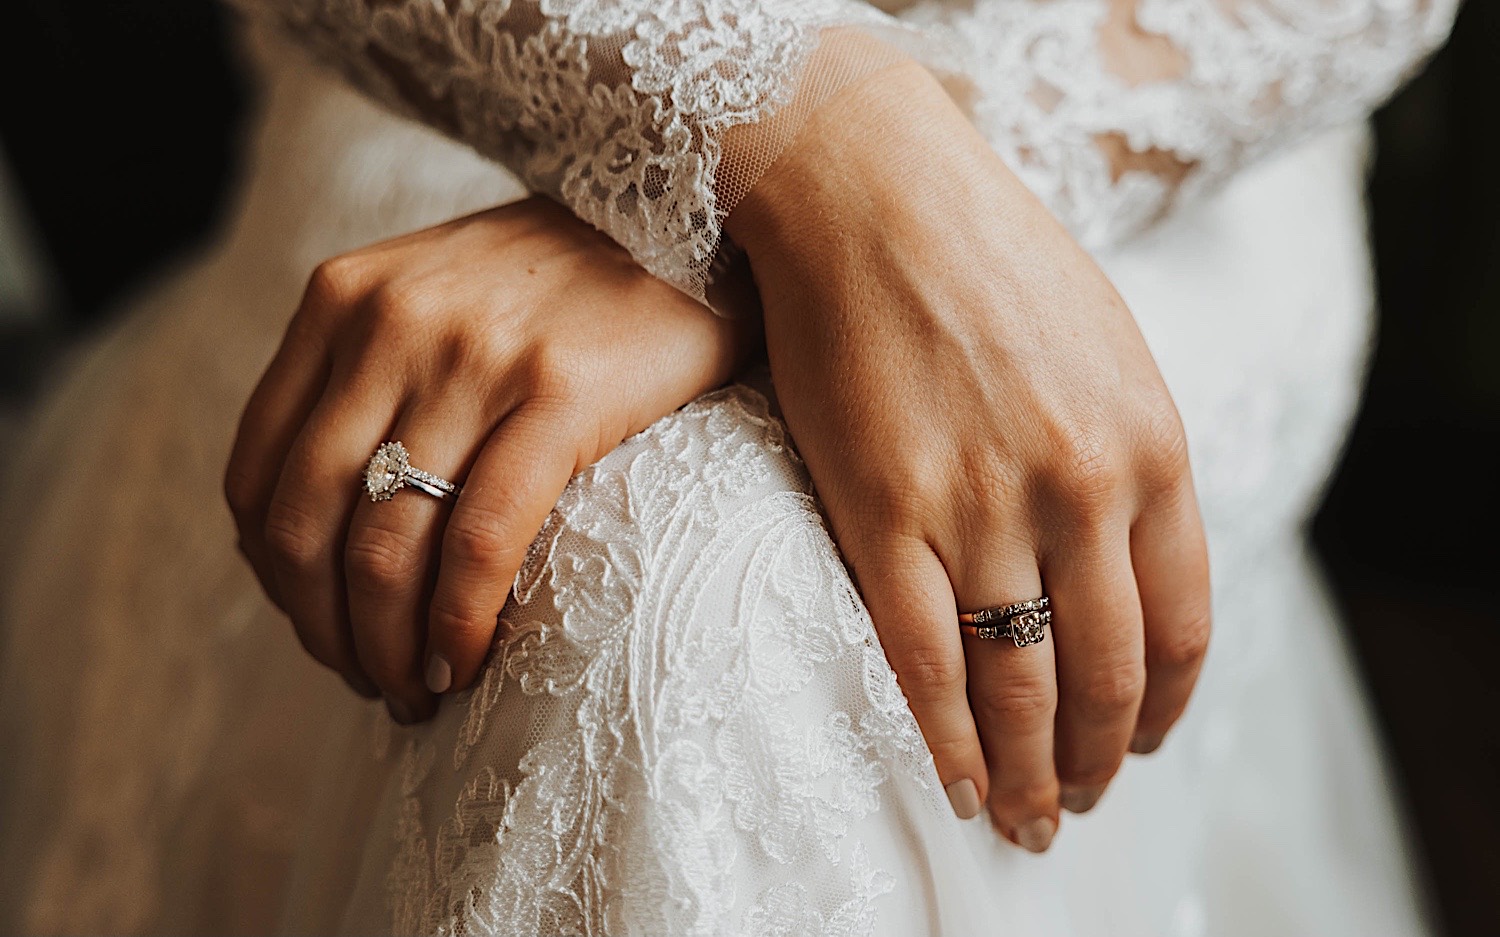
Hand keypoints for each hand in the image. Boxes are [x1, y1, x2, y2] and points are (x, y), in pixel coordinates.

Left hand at [226, 197, 752, 721]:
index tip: (320, 628)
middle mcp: (390, 322)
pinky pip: (480, 539)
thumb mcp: (439, 296)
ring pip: (385, 543)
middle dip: (325, 628)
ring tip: (417, 689)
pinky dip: (458, 620)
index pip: (258, 472)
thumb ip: (372, 374)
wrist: (696, 214)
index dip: (275, 577)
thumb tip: (334, 514)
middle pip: (308, 520)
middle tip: (370, 680)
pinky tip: (467, 662)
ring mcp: (473, 356)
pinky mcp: (558, 393)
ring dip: (387, 644)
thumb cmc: (568, 280)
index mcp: (343, 299)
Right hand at [727, 61, 1210, 849]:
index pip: (1180, 626)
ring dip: (1032, 770)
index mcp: (1151, 450)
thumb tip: (1127, 556)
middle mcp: (1078, 492)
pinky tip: (961, 784)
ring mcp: (979, 507)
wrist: (874, 190)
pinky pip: (924, 658)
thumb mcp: (1109, 349)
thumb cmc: (990, 256)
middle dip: (1101, 758)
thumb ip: (1132, 457)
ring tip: (1028, 820)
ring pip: (1019, 684)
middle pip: (1106, 675)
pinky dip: (947, 738)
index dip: (1167, 710)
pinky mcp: (881, 513)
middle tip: (1083, 803)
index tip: (1148, 745)